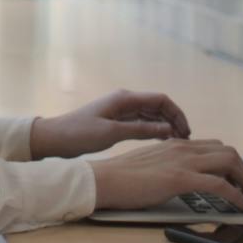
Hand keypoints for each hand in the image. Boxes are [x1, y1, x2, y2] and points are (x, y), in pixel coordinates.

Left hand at [30, 89, 191, 157]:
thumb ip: (141, 130)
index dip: (177, 114)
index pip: (160, 100)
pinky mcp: (116, 121)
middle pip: (158, 106)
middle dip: (174, 121)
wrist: (55, 138)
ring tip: (177, 143)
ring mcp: (121, 110)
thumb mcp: (112, 133)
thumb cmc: (80, 134)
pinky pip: (142, 122)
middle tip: (185, 141)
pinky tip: (162, 141)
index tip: (186, 132)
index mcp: (124, 98)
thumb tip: (169, 129)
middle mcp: (125, 101)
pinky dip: (154, 130)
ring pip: (151, 115)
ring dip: (166, 126)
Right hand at [88, 139, 242, 211]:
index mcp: (175, 144)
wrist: (104, 179)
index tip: (236, 180)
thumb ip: (169, 165)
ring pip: (229, 163)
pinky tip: (242, 206)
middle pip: (228, 152)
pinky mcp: (181, 178)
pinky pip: (220, 184)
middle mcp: (183, 148)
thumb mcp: (151, 164)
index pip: (214, 147)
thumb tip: (182, 178)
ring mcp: (183, 161)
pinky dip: (237, 195)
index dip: (231, 163)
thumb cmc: (121, 177)